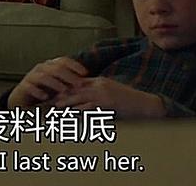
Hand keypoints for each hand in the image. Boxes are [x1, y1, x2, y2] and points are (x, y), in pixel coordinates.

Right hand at [6, 57, 88, 108]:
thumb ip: (70, 82)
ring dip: (55, 83)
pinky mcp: (23, 86)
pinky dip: (38, 91)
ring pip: (43, 76)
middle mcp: (41, 68)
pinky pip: (30, 86)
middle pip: (55, 68)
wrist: (23, 96)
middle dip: (68, 76)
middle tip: (79, 84)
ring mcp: (31, 76)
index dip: (75, 65)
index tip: (86, 73)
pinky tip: (45, 97)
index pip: (63, 61)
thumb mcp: (58, 84)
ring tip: (64, 91)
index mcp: (50, 66)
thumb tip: (89, 84)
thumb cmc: (44, 90)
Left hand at [51, 77, 165, 119]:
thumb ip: (95, 97)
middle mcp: (100, 84)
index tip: (52, 92)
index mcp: (99, 81)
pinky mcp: (109, 102)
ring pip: (81, 96)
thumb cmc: (128, 102)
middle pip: (76, 88)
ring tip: (55, 106)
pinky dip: (81, 109)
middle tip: (49, 99)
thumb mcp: (111, 94)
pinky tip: (72, 113)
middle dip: (62, 94)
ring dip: (68, 102)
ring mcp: (104, 92)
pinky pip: (92, 105)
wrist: (146, 105)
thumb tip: (80, 103)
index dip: (64, 87)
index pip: (77, 82)